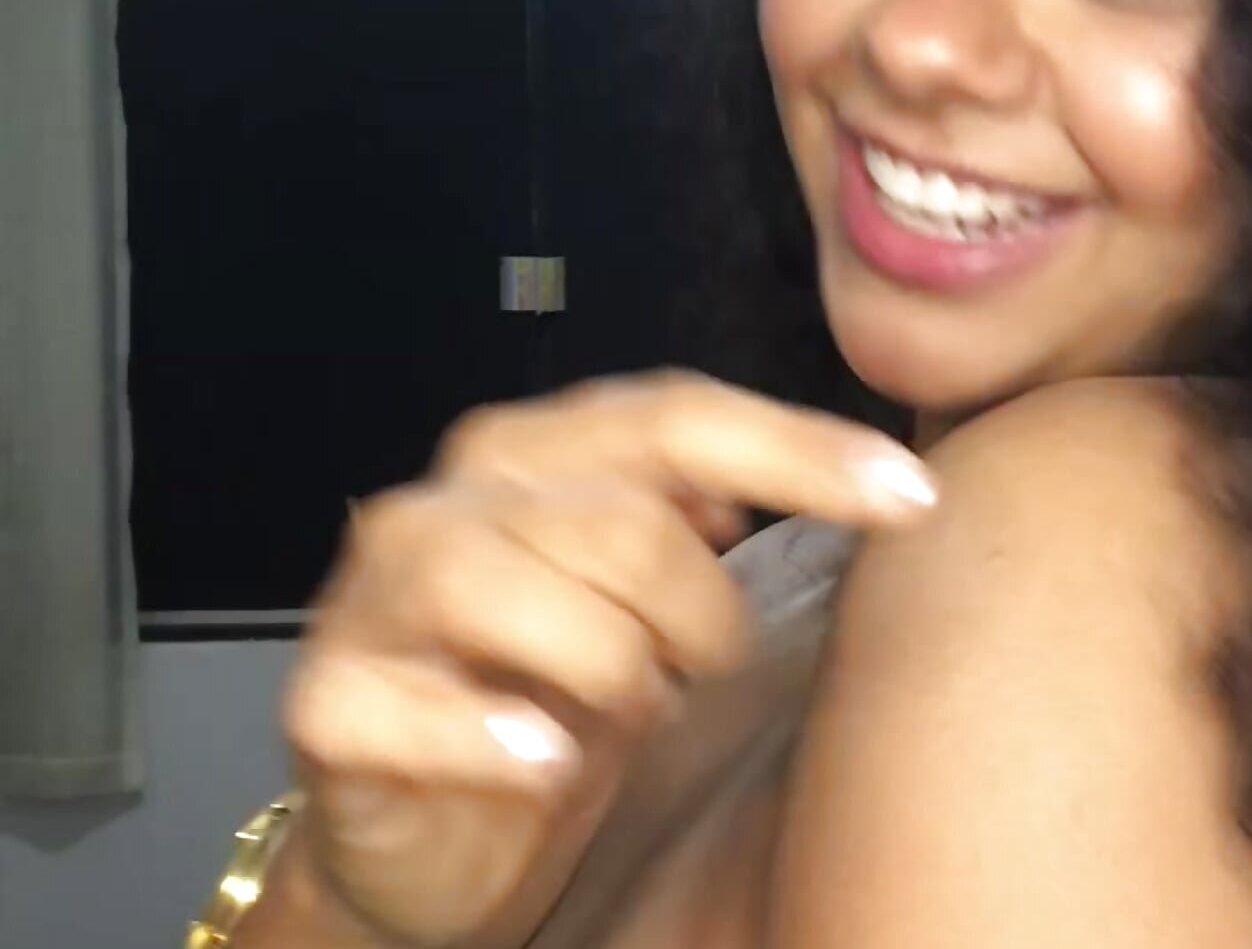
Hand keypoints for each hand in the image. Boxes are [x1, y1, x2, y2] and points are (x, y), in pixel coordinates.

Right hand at [278, 370, 936, 946]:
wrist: (424, 836)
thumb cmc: (558, 697)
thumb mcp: (653, 604)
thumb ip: (718, 519)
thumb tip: (834, 470)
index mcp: (536, 454)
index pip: (682, 418)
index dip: (804, 453)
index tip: (919, 499)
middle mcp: (447, 502)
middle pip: (625, 523)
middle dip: (701, 619)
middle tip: (700, 678)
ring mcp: (376, 599)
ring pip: (532, 601)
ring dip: (618, 681)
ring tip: (627, 720)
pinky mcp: (330, 702)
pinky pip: (420, 710)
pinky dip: (503, 740)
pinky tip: (552, 764)